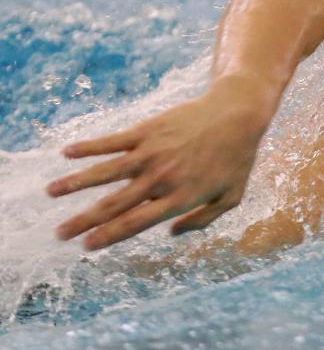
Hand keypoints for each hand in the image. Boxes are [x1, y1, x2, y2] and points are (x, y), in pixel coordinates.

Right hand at [47, 79, 274, 249]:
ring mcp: (151, 153)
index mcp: (179, 198)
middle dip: (83, 221)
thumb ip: (203, 220)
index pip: (135, 223)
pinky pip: (112, 141)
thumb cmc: (237, 158)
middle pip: (113, 205)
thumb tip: (172, 234)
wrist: (237, 115)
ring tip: (50, 193)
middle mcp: (160, 178)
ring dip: (74, 183)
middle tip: (60, 233)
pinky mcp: (147, 130)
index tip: (87, 246)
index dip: (109, 236)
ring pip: (104, 172)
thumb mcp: (230, 197)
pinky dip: (88, 147)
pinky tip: (67, 153)